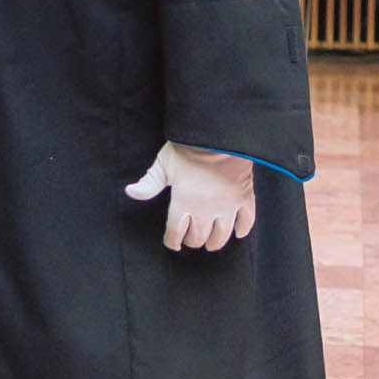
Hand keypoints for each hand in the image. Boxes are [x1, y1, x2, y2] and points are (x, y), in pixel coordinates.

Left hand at [124, 143, 256, 251]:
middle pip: (199, 236)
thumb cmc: (188, 148)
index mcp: (184, 202)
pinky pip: (247, 220)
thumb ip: (148, 182)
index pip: (176, 231)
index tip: (172, 244)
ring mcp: (228, 205)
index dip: (172, 241)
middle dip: (193, 241)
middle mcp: (206, 209)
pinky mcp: (244, 197)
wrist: (219, 135)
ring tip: (211, 244)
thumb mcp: (163, 164)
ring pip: (222, 234)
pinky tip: (239, 234)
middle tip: (190, 240)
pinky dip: (243, 229)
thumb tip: (131, 192)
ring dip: (215, 242)